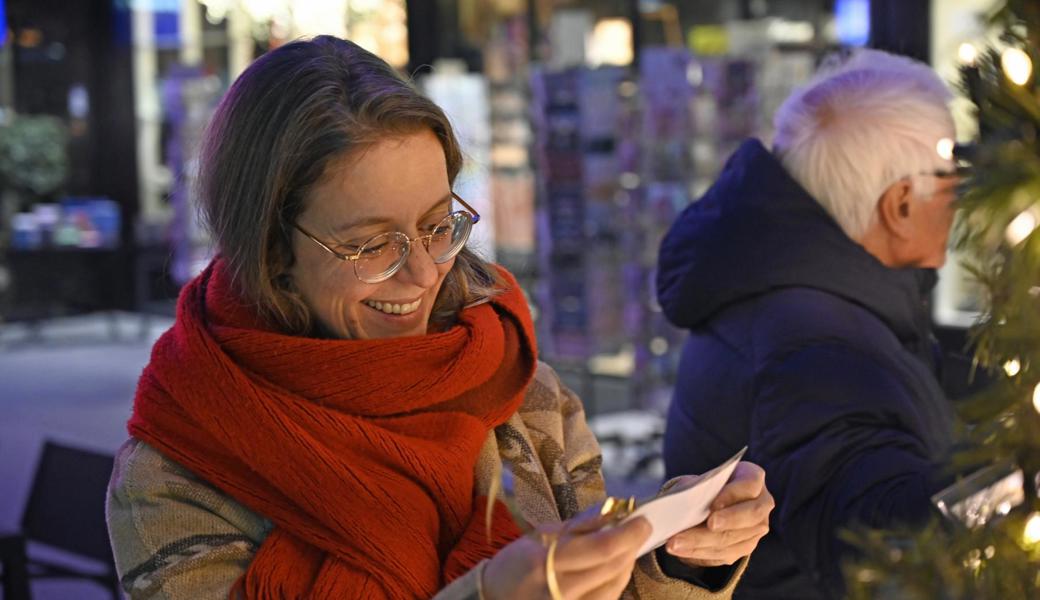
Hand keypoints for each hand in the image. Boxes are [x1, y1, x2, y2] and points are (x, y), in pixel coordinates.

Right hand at [482, 512, 651, 599]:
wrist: (492, 599)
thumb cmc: (516, 564)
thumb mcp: (541, 535)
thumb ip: (580, 525)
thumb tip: (615, 510)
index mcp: (545, 563)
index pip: (601, 548)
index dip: (628, 534)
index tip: (642, 520)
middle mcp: (558, 592)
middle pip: (611, 569)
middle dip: (630, 547)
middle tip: (637, 530)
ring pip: (613, 589)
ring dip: (625, 566)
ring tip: (623, 550)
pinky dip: (614, 584)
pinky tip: (612, 571)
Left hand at [665, 461, 772, 566]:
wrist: (711, 504)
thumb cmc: (707, 486)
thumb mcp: (702, 481)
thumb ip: (698, 488)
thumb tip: (685, 503)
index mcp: (753, 478)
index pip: (749, 485)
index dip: (732, 494)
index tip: (713, 504)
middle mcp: (762, 504)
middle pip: (750, 515)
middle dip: (726, 522)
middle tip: (707, 525)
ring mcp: (756, 529)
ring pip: (733, 539)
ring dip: (702, 542)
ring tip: (676, 542)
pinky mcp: (745, 547)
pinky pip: (725, 554)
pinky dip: (700, 553)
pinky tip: (681, 551)